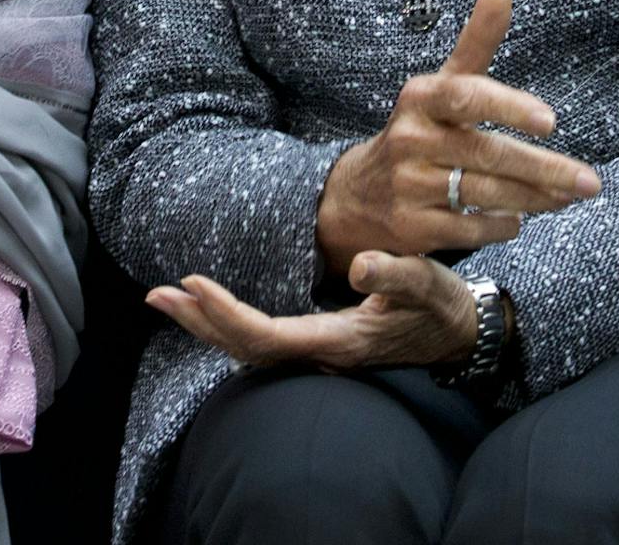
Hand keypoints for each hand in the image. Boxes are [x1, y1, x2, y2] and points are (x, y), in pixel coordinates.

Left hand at [148, 252, 480, 370]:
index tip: (192, 283)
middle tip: (157, 295)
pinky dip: (230, 326)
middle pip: (247, 348)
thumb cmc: (443, 307)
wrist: (461, 335)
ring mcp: (318, 355)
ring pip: (250, 349)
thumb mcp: (428, 283)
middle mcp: (321, 355)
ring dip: (207, 325)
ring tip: (167, 299)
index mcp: (340, 341)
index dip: (227, 313)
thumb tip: (357, 264)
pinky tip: (209, 310)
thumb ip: (396, 273)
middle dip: (201, 322)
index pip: (268, 335)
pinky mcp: (318, 346)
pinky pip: (263, 343)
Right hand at [315, 0, 600, 276]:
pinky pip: (471, 229)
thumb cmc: (419, 130)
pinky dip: (501, 226)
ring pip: (486, 195)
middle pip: (487, 154)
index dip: (508, 106)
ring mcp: (408, 185)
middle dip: (544, 169)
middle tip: (590, 181)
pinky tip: (519, 219)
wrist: (355, 195)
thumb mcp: (440, 86)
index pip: (465, 96)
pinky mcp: (411, 226)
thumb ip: (476, 41)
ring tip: (568, 197)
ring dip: (534, 199)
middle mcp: (409, 138)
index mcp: (420, 98)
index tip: (551, 120)